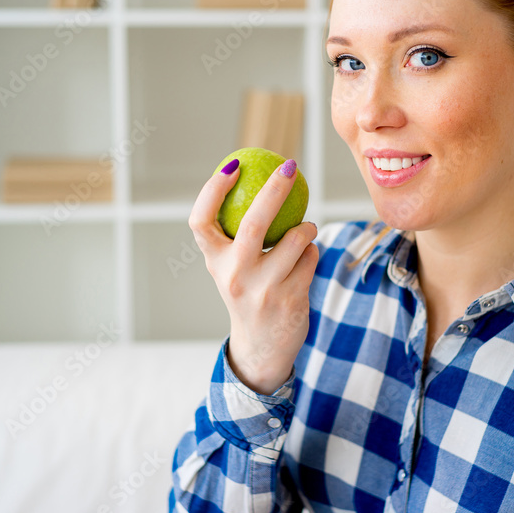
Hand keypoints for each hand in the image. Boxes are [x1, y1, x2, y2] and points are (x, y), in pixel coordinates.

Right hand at [188, 159, 318, 394]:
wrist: (262, 347)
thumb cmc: (248, 292)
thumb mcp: (232, 266)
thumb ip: (236, 234)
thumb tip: (255, 177)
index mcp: (214, 262)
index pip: (201, 220)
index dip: (212, 189)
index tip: (233, 165)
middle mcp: (234, 276)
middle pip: (253, 224)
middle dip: (274, 189)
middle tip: (289, 166)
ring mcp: (263, 290)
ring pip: (294, 240)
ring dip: (307, 228)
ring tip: (307, 228)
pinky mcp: (290, 300)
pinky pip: (310, 259)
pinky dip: (312, 252)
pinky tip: (307, 258)